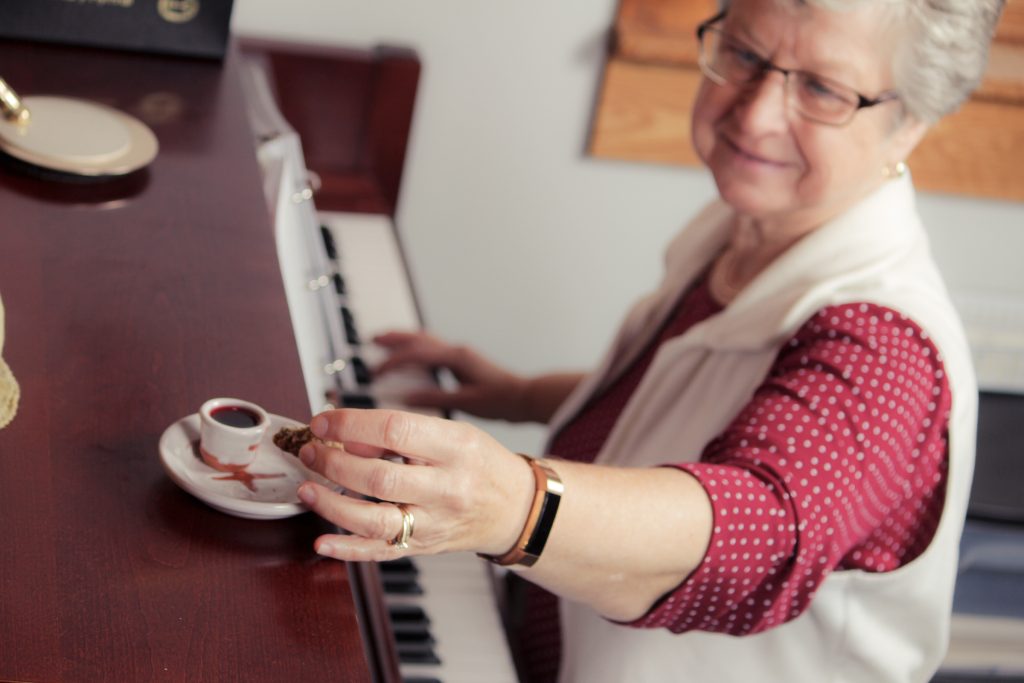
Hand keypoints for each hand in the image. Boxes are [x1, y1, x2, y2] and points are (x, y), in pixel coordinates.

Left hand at [296, 408, 534, 561]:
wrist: (514, 508)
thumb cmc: (480, 463)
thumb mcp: (453, 433)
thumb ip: (403, 433)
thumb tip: (347, 437)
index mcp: (457, 447)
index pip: (396, 430)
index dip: (351, 424)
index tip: (323, 421)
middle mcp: (447, 488)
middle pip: (380, 477)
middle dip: (334, 463)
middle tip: (311, 451)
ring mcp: (435, 523)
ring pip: (375, 520)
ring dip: (332, 504)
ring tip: (307, 488)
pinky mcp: (423, 547)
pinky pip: (380, 553)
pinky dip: (346, 550)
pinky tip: (321, 541)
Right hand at [373, 331, 529, 419]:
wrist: (524, 397)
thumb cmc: (501, 400)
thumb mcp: (466, 402)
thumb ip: (436, 398)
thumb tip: (406, 397)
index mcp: (456, 358)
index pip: (417, 354)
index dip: (393, 362)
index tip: (375, 371)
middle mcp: (456, 351)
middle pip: (418, 339)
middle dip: (394, 339)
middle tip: (373, 339)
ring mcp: (458, 354)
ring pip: (425, 341)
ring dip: (403, 341)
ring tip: (383, 342)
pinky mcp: (461, 361)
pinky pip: (432, 350)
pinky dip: (415, 350)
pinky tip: (408, 358)